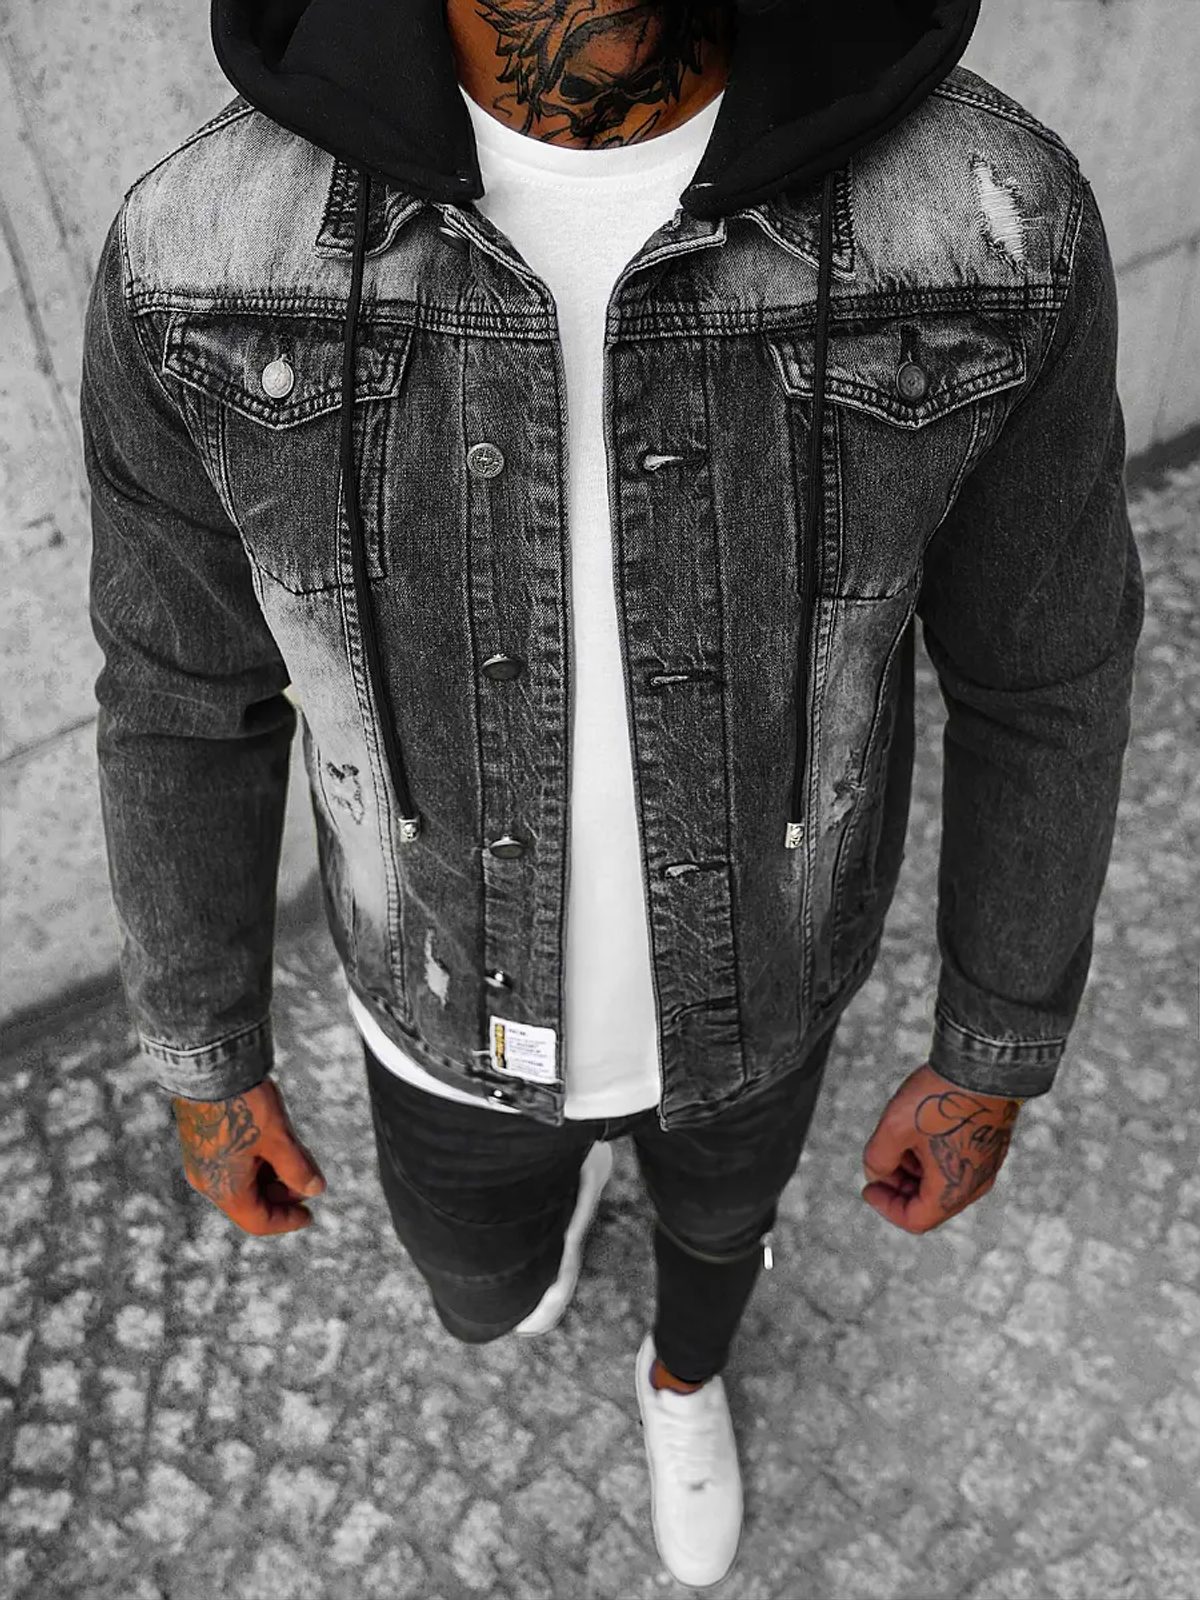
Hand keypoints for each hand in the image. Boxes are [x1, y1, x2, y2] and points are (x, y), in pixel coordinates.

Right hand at [171, 1076, 326, 1236]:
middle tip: (308, 1180)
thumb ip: (298, 1169)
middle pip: (250, 1202)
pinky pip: (232, 1164)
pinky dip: (256, 1161)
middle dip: (282, 1194)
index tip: (310, 1215)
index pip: (259, 1221)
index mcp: (224, 1189)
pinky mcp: (201, 1141)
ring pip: (241, 1181)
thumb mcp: (279, 1139)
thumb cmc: (244, 1104)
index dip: (287, 1221)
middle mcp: (208, 1180)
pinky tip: (276, 1143)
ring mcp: (201, 1161)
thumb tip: (315, 1190)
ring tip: (297, 1156)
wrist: (209, 1065)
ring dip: (271, 1176)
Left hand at [861, 1062, 1021, 1233]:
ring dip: (914, 1170)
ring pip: (942, 1182)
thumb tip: (874, 1172)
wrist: (984, 1063)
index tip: (868, 1187)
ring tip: (896, 1140)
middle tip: (878, 1162)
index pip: (915, 1220)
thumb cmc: (940, 1098)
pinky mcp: (989, 1144)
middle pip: (929, 1203)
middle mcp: (975, 1184)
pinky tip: (917, 1131)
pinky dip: (931, 1157)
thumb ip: (878, 1159)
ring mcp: (985, 1164)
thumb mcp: (895, 1128)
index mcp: (954, 1190)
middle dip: (898, 1186)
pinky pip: (956, 1163)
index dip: (885, 1206)